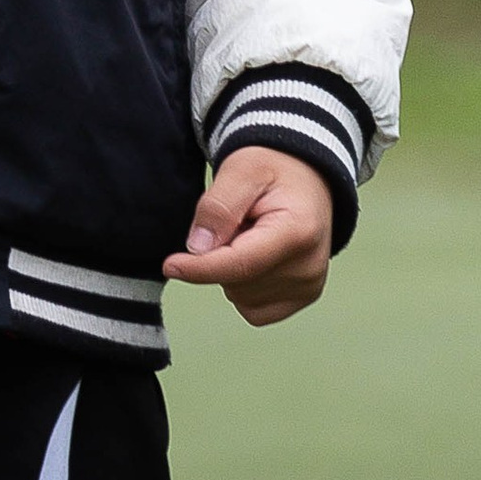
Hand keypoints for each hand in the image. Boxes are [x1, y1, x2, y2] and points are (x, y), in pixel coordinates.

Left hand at [163, 146, 332, 326]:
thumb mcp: (241, 169)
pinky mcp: (303, 297)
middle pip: (237, 282)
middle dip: (219, 255)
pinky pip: (254, 310)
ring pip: (241, 297)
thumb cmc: (273, 169)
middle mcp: (310, 266)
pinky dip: (242, 287)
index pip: (241, 264)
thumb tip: (198, 249)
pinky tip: (254, 256)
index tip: (170, 266)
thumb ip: (219, 206)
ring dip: (231, 270)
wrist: (306, 177)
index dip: (201, 268)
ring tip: (248, 234)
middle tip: (235, 221)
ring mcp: (309, 286)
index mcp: (298, 231)